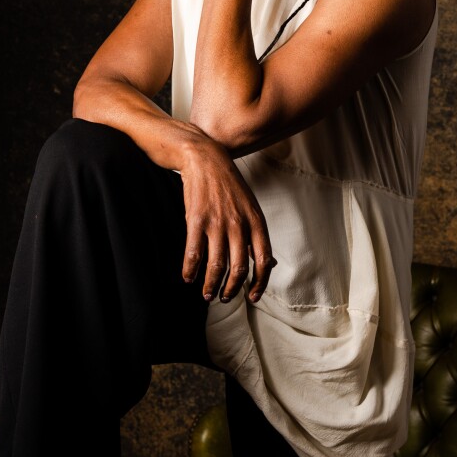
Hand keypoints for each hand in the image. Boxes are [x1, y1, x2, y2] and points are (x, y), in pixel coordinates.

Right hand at [179, 135, 275, 303]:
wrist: (206, 158)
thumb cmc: (229, 185)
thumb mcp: (251, 207)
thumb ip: (257, 235)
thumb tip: (268, 264)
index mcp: (256, 222)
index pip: (263, 261)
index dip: (259, 284)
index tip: (252, 297)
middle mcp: (239, 224)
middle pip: (238, 269)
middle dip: (231, 290)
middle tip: (224, 298)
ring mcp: (217, 222)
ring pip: (216, 265)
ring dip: (210, 285)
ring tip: (206, 294)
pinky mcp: (196, 220)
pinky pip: (194, 252)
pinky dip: (190, 270)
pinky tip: (188, 277)